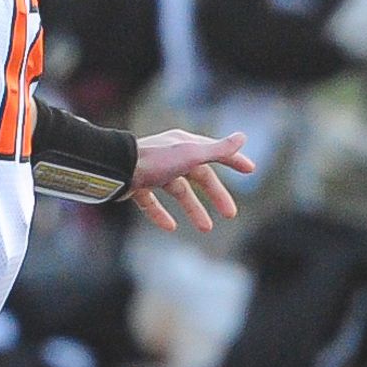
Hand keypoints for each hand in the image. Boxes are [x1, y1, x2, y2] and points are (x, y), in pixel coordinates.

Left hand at [128, 129, 251, 233]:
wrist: (117, 168)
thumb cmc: (156, 160)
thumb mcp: (191, 155)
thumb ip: (217, 150)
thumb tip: (243, 137)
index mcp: (184, 145)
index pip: (215, 152)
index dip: (233, 160)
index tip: (250, 170)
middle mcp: (170, 156)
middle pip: (199, 176)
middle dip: (216, 195)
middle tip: (230, 214)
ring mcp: (153, 171)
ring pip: (178, 191)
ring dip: (193, 209)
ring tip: (206, 229)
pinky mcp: (137, 185)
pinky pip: (152, 202)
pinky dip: (161, 214)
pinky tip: (171, 227)